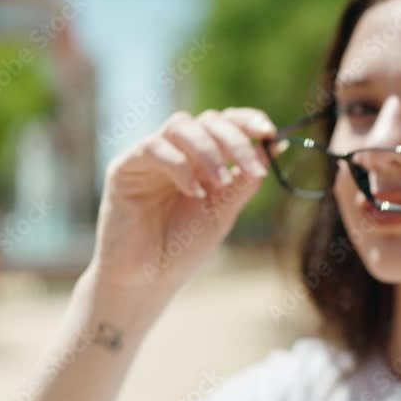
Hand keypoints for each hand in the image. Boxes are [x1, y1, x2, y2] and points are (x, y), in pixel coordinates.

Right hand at [90, 108, 277, 320]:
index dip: (248, 121)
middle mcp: (177, 151)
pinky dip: (179, 166)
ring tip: (220, 183)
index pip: (226, 123)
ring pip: (181, 125)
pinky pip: (153, 147)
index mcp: (203, 158)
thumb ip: (244, 179)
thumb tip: (276, 146)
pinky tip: (193, 192)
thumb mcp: (224, 211)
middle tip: (252, 169)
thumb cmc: (184, 247)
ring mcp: (151, 157)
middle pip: (207, 120)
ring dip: (208, 151)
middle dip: (234, 141)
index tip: (269, 132)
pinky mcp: (124, 167)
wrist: (148, 280)